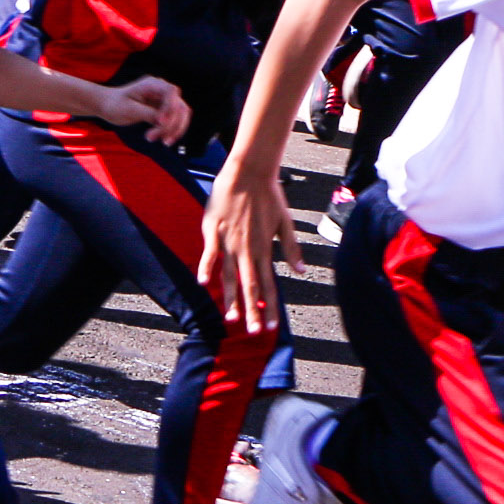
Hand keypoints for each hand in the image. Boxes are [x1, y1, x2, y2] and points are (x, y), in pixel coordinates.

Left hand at [90, 74, 191, 145]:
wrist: (107, 106)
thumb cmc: (114, 104)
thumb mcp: (129, 109)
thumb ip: (148, 113)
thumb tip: (165, 121)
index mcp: (152, 84)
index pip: (172, 92)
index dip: (170, 107)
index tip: (160, 122)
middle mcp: (161, 91)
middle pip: (180, 106)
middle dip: (172, 124)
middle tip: (156, 138)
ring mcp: (164, 101)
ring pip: (181, 116)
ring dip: (173, 130)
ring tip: (157, 140)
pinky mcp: (163, 112)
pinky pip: (174, 122)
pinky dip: (169, 132)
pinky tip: (158, 138)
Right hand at [202, 158, 291, 333]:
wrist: (249, 171)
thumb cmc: (269, 195)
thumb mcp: (286, 222)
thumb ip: (292, 248)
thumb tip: (301, 271)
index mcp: (264, 249)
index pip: (269, 285)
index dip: (270, 307)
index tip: (271, 326)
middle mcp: (248, 249)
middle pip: (250, 287)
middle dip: (253, 311)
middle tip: (254, 332)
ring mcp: (230, 241)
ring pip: (230, 275)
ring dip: (231, 298)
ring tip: (231, 318)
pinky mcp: (214, 230)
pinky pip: (210, 252)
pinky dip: (206, 267)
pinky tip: (202, 282)